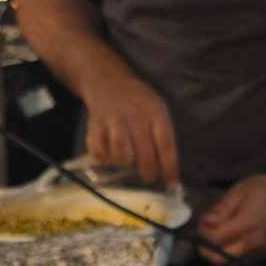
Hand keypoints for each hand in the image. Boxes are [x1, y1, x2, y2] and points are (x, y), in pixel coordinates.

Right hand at [83, 68, 178, 186]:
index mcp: (155, 112)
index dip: (169, 167)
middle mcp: (134, 115)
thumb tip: (168, 171)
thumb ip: (162, 136)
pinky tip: (109, 152)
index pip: (165, 144)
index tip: (171, 184)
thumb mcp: (157, 110)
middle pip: (145, 154)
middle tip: (149, 176)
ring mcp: (113, 121)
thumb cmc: (138, 102)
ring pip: (121, 154)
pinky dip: (104, 158)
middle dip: (148, 172)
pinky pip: (99, 152)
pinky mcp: (95, 126)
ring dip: (125, 163)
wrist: (108, 82)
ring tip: (127, 161)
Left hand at [197, 171, 265, 265]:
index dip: (203, 234)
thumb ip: (220, 210)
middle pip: (219, 259)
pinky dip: (229, 260)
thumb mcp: (238, 192)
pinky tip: (227, 247)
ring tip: (214, 243)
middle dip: (206, 250)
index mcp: (245, 224)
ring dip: (217, 257)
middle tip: (203, 238)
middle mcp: (252, 243)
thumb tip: (206, 223)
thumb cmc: (265, 188)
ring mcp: (259, 252)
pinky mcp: (264, 256)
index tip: (202, 225)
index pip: (214, 240)